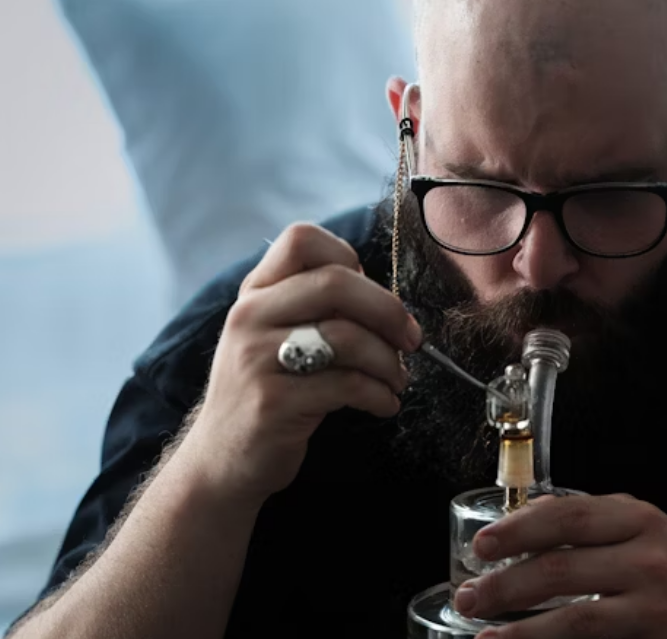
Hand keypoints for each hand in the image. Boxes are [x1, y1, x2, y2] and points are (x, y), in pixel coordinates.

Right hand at [180, 224, 422, 503]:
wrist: (220, 462)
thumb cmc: (267, 391)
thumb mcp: (274, 337)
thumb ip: (314, 308)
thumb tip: (386, 302)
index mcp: (255, 293)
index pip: (302, 240)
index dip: (348, 257)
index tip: (372, 294)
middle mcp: (249, 316)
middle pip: (336, 283)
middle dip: (389, 311)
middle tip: (412, 339)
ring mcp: (256, 359)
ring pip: (347, 337)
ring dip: (389, 361)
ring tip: (397, 380)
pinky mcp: (273, 403)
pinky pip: (346, 385)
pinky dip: (380, 394)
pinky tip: (385, 404)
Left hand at [453, 494, 666, 638]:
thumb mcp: (643, 534)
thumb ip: (591, 525)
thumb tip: (524, 521)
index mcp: (637, 517)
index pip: (565, 515)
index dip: (517, 530)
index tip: (482, 545)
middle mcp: (648, 552)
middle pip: (559, 564)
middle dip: (504, 582)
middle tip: (468, 595)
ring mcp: (654, 598)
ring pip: (572, 611)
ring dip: (518, 624)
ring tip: (482, 629)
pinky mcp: (655, 632)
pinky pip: (588, 637)